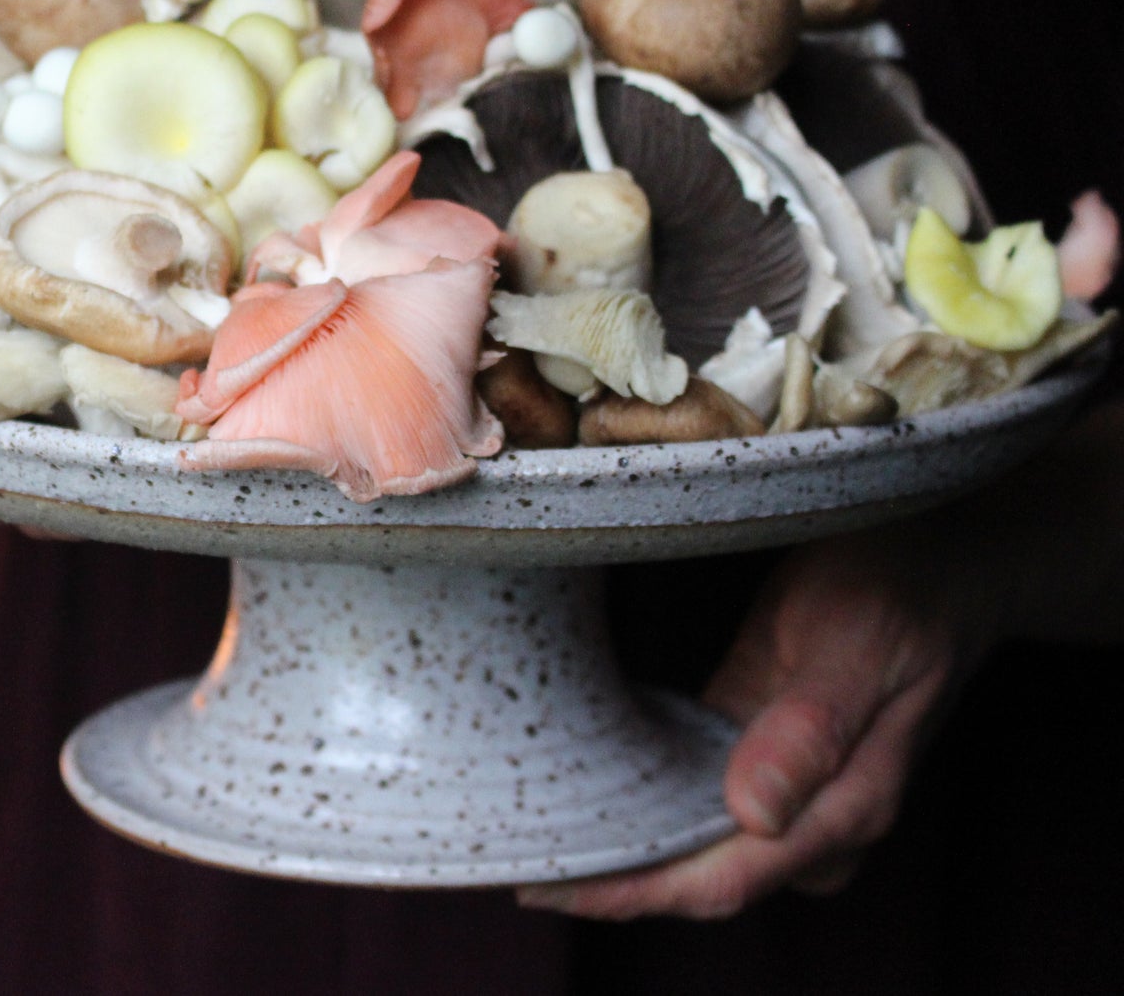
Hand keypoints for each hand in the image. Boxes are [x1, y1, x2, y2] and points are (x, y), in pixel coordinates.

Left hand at [518, 532, 999, 918]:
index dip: (633, 893)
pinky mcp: (758, 756)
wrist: (949, 562)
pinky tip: (574, 793)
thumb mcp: (856, 641)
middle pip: (696, 880)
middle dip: (607, 883)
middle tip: (505, 861)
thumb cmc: (901, 590)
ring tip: (523, 834)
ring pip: (690, 850)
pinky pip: (692, 804)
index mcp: (844, 806)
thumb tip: (754, 814)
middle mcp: (815, 819)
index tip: (549, 888)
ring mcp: (788, 794)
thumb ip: (811, 728)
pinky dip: (637, 809)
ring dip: (617, 850)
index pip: (723, 880)